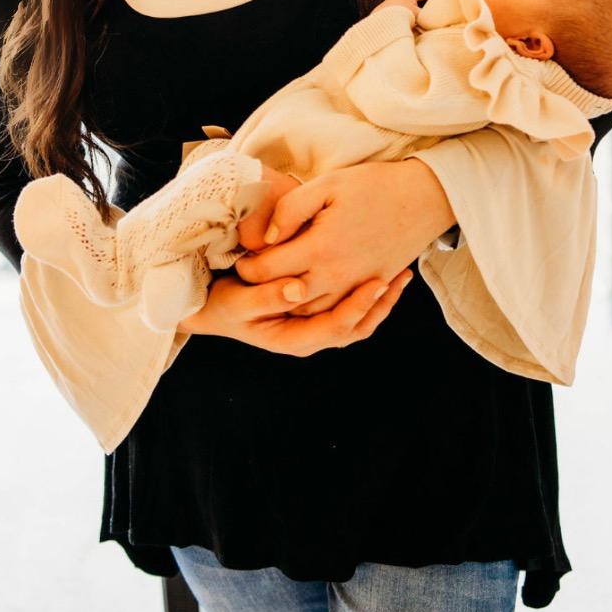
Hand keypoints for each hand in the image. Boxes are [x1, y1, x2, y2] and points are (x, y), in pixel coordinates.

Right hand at [175, 268, 413, 355]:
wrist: (210, 307)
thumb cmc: (222, 303)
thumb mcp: (237, 301)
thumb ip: (266, 295)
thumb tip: (298, 289)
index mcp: (293, 339)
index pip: (337, 328)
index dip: (359, 306)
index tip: (378, 280)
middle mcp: (308, 338)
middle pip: (356, 328)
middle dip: (381, 304)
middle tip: (401, 274)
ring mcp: (313, 328)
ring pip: (357, 321)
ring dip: (380, 300)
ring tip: (400, 272)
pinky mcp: (315, 315)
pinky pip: (348, 310)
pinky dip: (366, 295)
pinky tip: (378, 272)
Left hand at [234, 159, 454, 316]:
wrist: (424, 198)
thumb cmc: (373, 186)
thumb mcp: (326, 186)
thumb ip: (289, 210)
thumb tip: (266, 239)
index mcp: (321, 249)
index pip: (268, 271)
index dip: (248, 267)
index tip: (240, 258)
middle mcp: (337, 276)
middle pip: (285, 296)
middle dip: (263, 289)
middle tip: (250, 275)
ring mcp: (355, 287)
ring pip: (309, 312)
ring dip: (288, 304)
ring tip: (273, 286)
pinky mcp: (369, 289)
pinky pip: (336, 311)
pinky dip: (315, 309)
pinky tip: (305, 293)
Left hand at [370, 0, 440, 17]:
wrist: (379, 22)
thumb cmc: (401, 16)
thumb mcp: (417, 16)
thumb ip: (424, 16)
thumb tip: (427, 19)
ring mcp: (392, 4)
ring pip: (406, 5)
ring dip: (412, 8)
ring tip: (417, 14)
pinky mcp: (385, 13)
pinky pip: (398, 13)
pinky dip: (403, 16)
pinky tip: (403, 23)